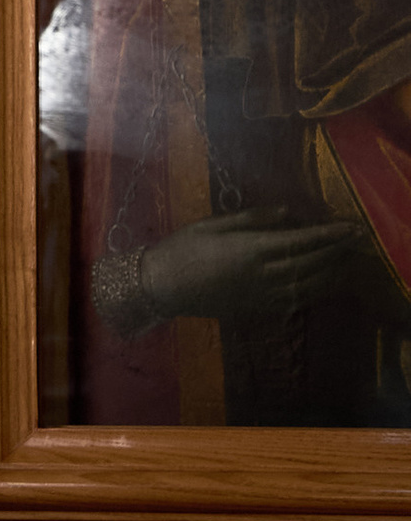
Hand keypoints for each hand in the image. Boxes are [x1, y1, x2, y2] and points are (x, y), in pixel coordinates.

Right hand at [135, 207, 366, 323]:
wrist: (161, 286)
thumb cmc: (183, 248)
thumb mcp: (215, 223)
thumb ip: (254, 218)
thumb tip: (289, 212)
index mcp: (252, 250)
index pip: (302, 241)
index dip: (330, 234)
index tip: (352, 226)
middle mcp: (263, 274)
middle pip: (311, 263)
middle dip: (338, 250)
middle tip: (359, 239)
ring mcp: (260, 295)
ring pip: (307, 285)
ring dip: (332, 272)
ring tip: (348, 260)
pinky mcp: (255, 308)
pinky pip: (293, 301)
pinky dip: (313, 291)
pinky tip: (322, 283)